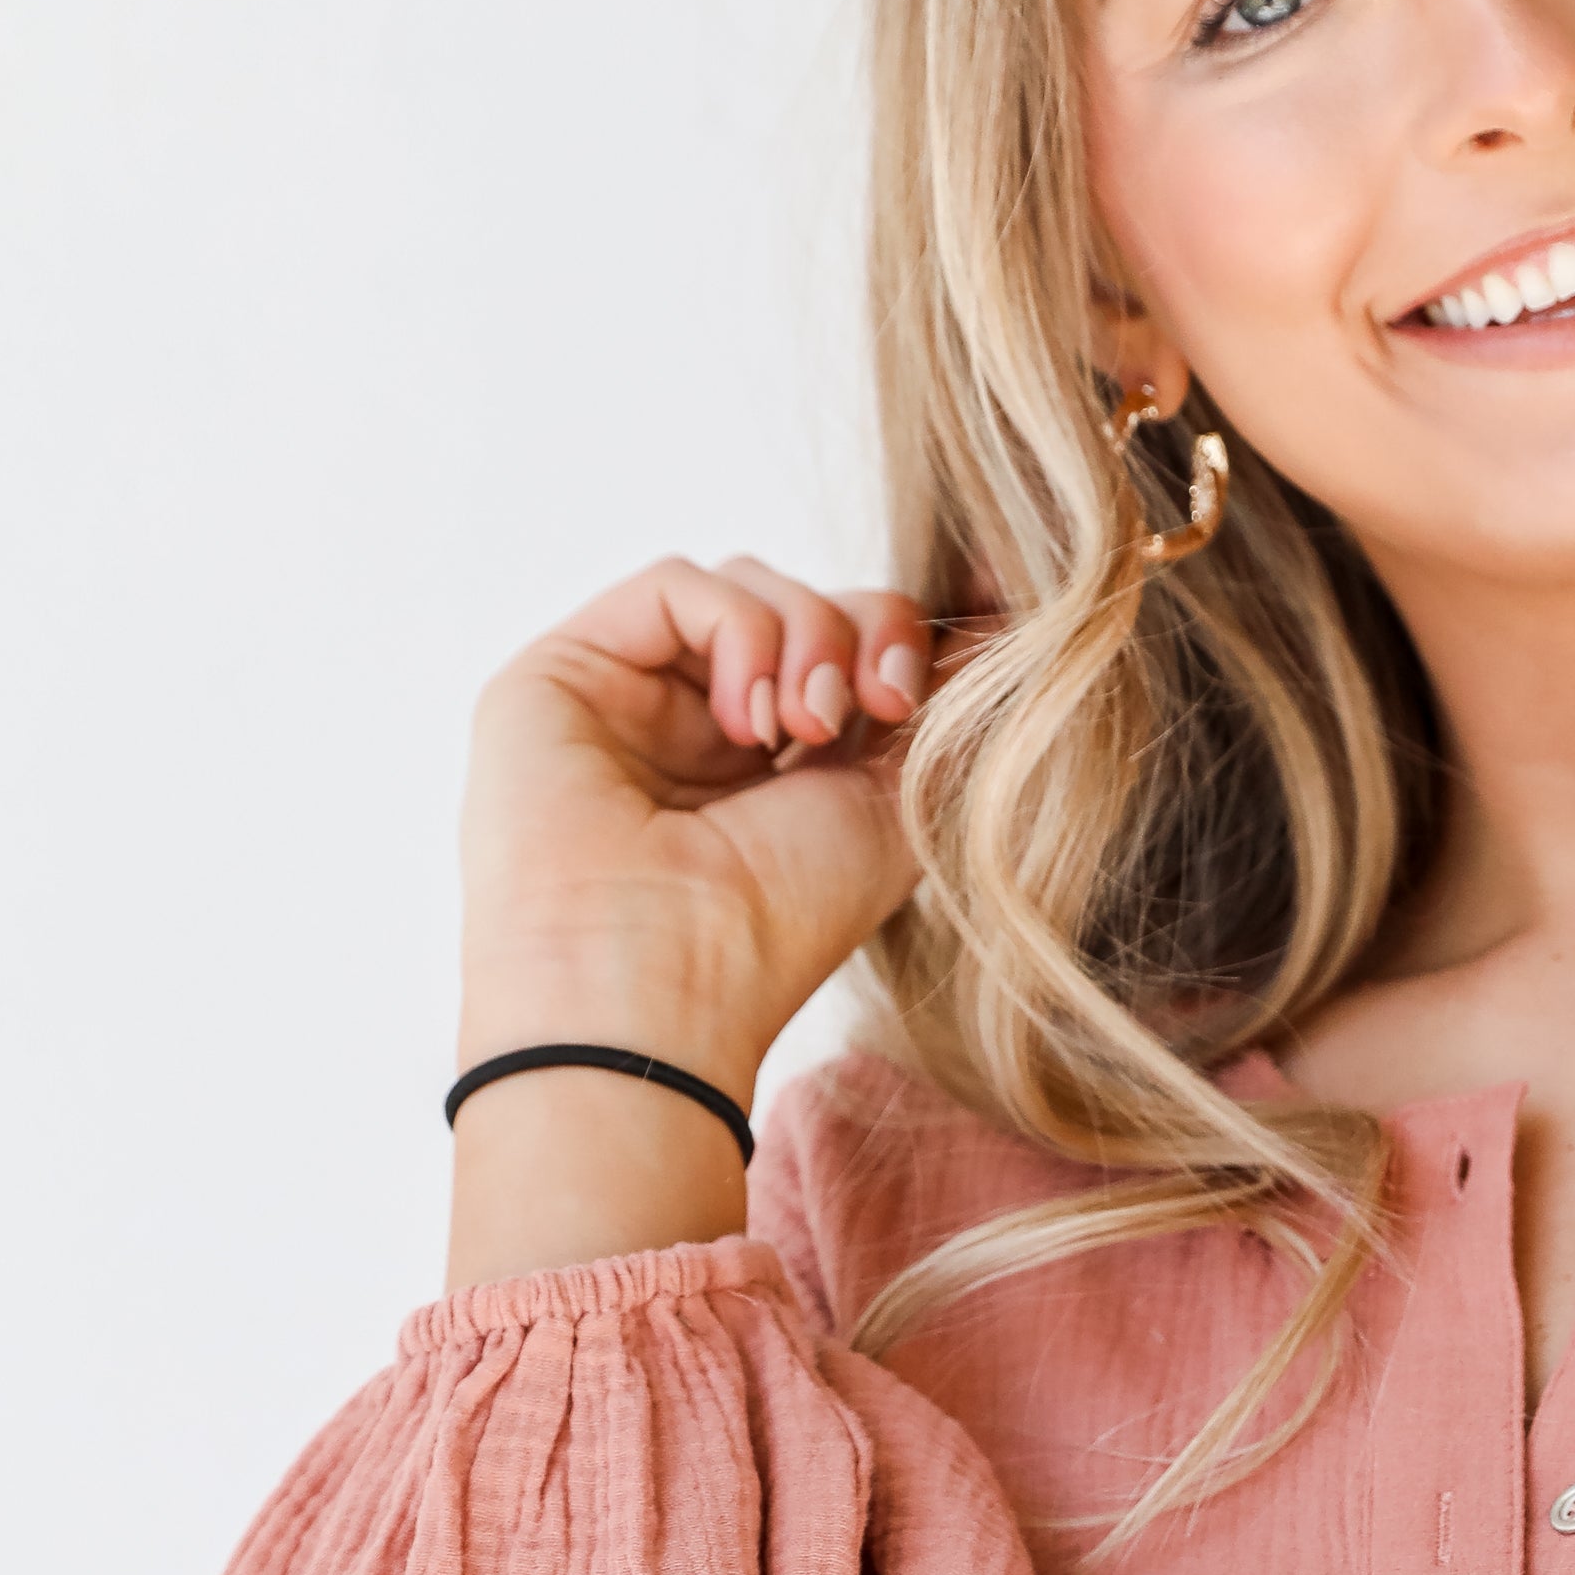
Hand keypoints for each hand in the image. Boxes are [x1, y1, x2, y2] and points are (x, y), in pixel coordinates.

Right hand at [461, 555, 941, 1088]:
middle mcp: (697, 729)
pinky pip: (675, 584)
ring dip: (808, 637)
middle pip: (806, 605)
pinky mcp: (565, 671)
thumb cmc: (774, 929)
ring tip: (803, 731)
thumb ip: (941, 716)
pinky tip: (746, 720)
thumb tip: (1009, 626)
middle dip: (865, 634)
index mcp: (773, 771)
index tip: (937, 686)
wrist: (658, 990)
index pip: (850, 653)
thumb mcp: (892, 811)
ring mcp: (628, 698)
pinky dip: (739, 630)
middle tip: (880, 708)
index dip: (906, 641)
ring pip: (748, 588)